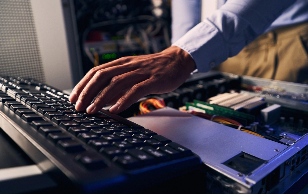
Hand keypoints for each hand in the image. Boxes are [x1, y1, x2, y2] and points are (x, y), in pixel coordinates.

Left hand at [69, 46, 195, 113]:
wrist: (177, 61)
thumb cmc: (154, 69)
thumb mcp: (133, 75)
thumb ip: (119, 87)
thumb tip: (104, 101)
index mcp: (122, 63)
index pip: (96, 72)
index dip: (83, 84)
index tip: (73, 97)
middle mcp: (128, 65)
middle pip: (102, 76)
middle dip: (87, 92)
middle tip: (78, 106)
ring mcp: (141, 72)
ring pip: (116, 83)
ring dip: (101, 97)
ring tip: (92, 110)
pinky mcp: (153, 80)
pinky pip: (136, 90)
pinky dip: (123, 100)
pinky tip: (115, 109)